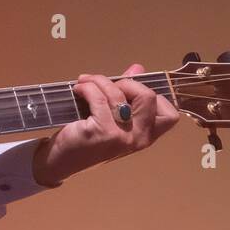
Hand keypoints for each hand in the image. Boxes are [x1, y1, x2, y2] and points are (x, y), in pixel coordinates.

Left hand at [32, 63, 181, 185]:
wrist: (60, 161)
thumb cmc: (87, 139)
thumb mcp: (112, 117)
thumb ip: (127, 94)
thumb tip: (138, 68)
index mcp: (145, 136)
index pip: (169, 114)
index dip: (151, 94)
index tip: (127, 90)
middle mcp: (138, 138)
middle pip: (149, 97)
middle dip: (127, 83)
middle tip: (107, 86)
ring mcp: (121, 137)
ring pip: (119, 94)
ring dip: (100, 81)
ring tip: (85, 82)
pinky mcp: (101, 132)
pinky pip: (99, 98)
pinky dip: (88, 87)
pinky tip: (79, 89)